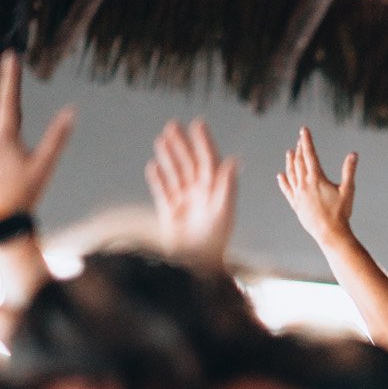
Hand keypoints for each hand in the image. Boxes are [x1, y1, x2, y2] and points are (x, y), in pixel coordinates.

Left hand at [0, 50, 73, 218]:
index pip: (11, 100)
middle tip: (5, 63)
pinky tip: (5, 127)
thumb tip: (71, 111)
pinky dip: (2, 124)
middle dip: (2, 84)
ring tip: (5, 93)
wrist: (2, 220)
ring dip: (1, 104)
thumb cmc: (23, 194)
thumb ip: (57, 137)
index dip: (12, 77)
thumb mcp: (43, 166)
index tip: (12, 55)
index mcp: (6, 136)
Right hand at [146, 117, 237, 264]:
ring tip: (162, 138)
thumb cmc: (214, 241)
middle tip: (173, 124)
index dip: (204, 142)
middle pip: (191, 164)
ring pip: (176, 174)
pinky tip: (153, 167)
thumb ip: (227, 186)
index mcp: (215, 192)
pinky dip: (158, 180)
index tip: (198, 123)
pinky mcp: (170, 214)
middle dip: (182, 144)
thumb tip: (233, 161)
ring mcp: (185, 203)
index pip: (210, 161)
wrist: (197, 265)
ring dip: (169, 156)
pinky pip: (163, 192)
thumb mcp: (223, 211)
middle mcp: (201, 195)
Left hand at [277, 127, 356, 243]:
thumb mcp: (348, 190)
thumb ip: (349, 171)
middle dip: (300, 149)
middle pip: (300, 162)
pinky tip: (281, 176)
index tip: (303, 130)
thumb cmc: (341, 213)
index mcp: (317, 179)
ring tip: (289, 153)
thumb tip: (353, 154)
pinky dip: (284, 182)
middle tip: (300, 139)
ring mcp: (299, 195)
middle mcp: (304, 184)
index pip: (310, 155)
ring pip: (291, 174)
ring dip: (290, 162)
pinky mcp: (296, 205)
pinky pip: (287, 191)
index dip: (307, 141)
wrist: (330, 233)